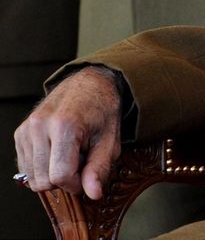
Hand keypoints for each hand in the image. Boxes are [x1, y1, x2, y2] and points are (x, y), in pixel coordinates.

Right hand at [14, 66, 121, 199]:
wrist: (90, 83)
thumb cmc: (102, 110)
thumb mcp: (110, 139)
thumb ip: (99, 169)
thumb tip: (93, 194)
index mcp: (65, 125)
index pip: (60, 176)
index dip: (75, 184)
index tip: (87, 175)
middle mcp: (40, 126)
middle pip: (43, 180)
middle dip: (64, 179)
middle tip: (81, 160)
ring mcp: (27, 128)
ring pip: (32, 177)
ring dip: (52, 173)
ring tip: (70, 153)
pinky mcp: (20, 133)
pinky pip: (25, 167)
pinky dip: (41, 166)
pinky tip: (57, 151)